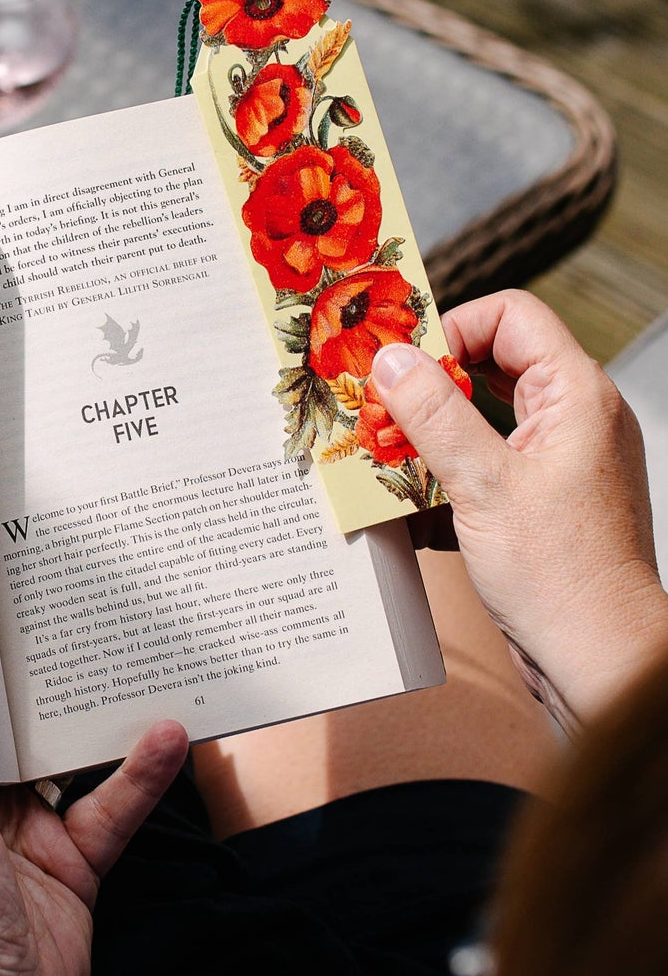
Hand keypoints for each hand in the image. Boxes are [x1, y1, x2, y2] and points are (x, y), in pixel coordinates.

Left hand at [0, 641, 187, 975]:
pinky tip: (167, 733)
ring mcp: (24, 834)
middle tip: (62, 605)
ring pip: (64, 760)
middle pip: (7, 727)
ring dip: (91, 720)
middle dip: (31, 679)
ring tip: (125, 657)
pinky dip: (139, 773)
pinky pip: (110, 806)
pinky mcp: (74, 863)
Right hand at [370, 289, 667, 729]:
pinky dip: (442, 482)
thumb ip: (435, 414)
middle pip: (489, 366)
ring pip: (479, 422)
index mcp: (577, 395)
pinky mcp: (539, 505)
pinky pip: (482, 469)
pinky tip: (407, 510)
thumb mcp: (484, 485)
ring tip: (381, 462)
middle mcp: (573, 420)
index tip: (400, 366)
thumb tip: (391, 358)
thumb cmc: (560, 574)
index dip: (451, 329)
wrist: (600, 659)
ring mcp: (558, 463)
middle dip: (427, 389)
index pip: (511, 316)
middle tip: (376, 410)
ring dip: (427, 440)